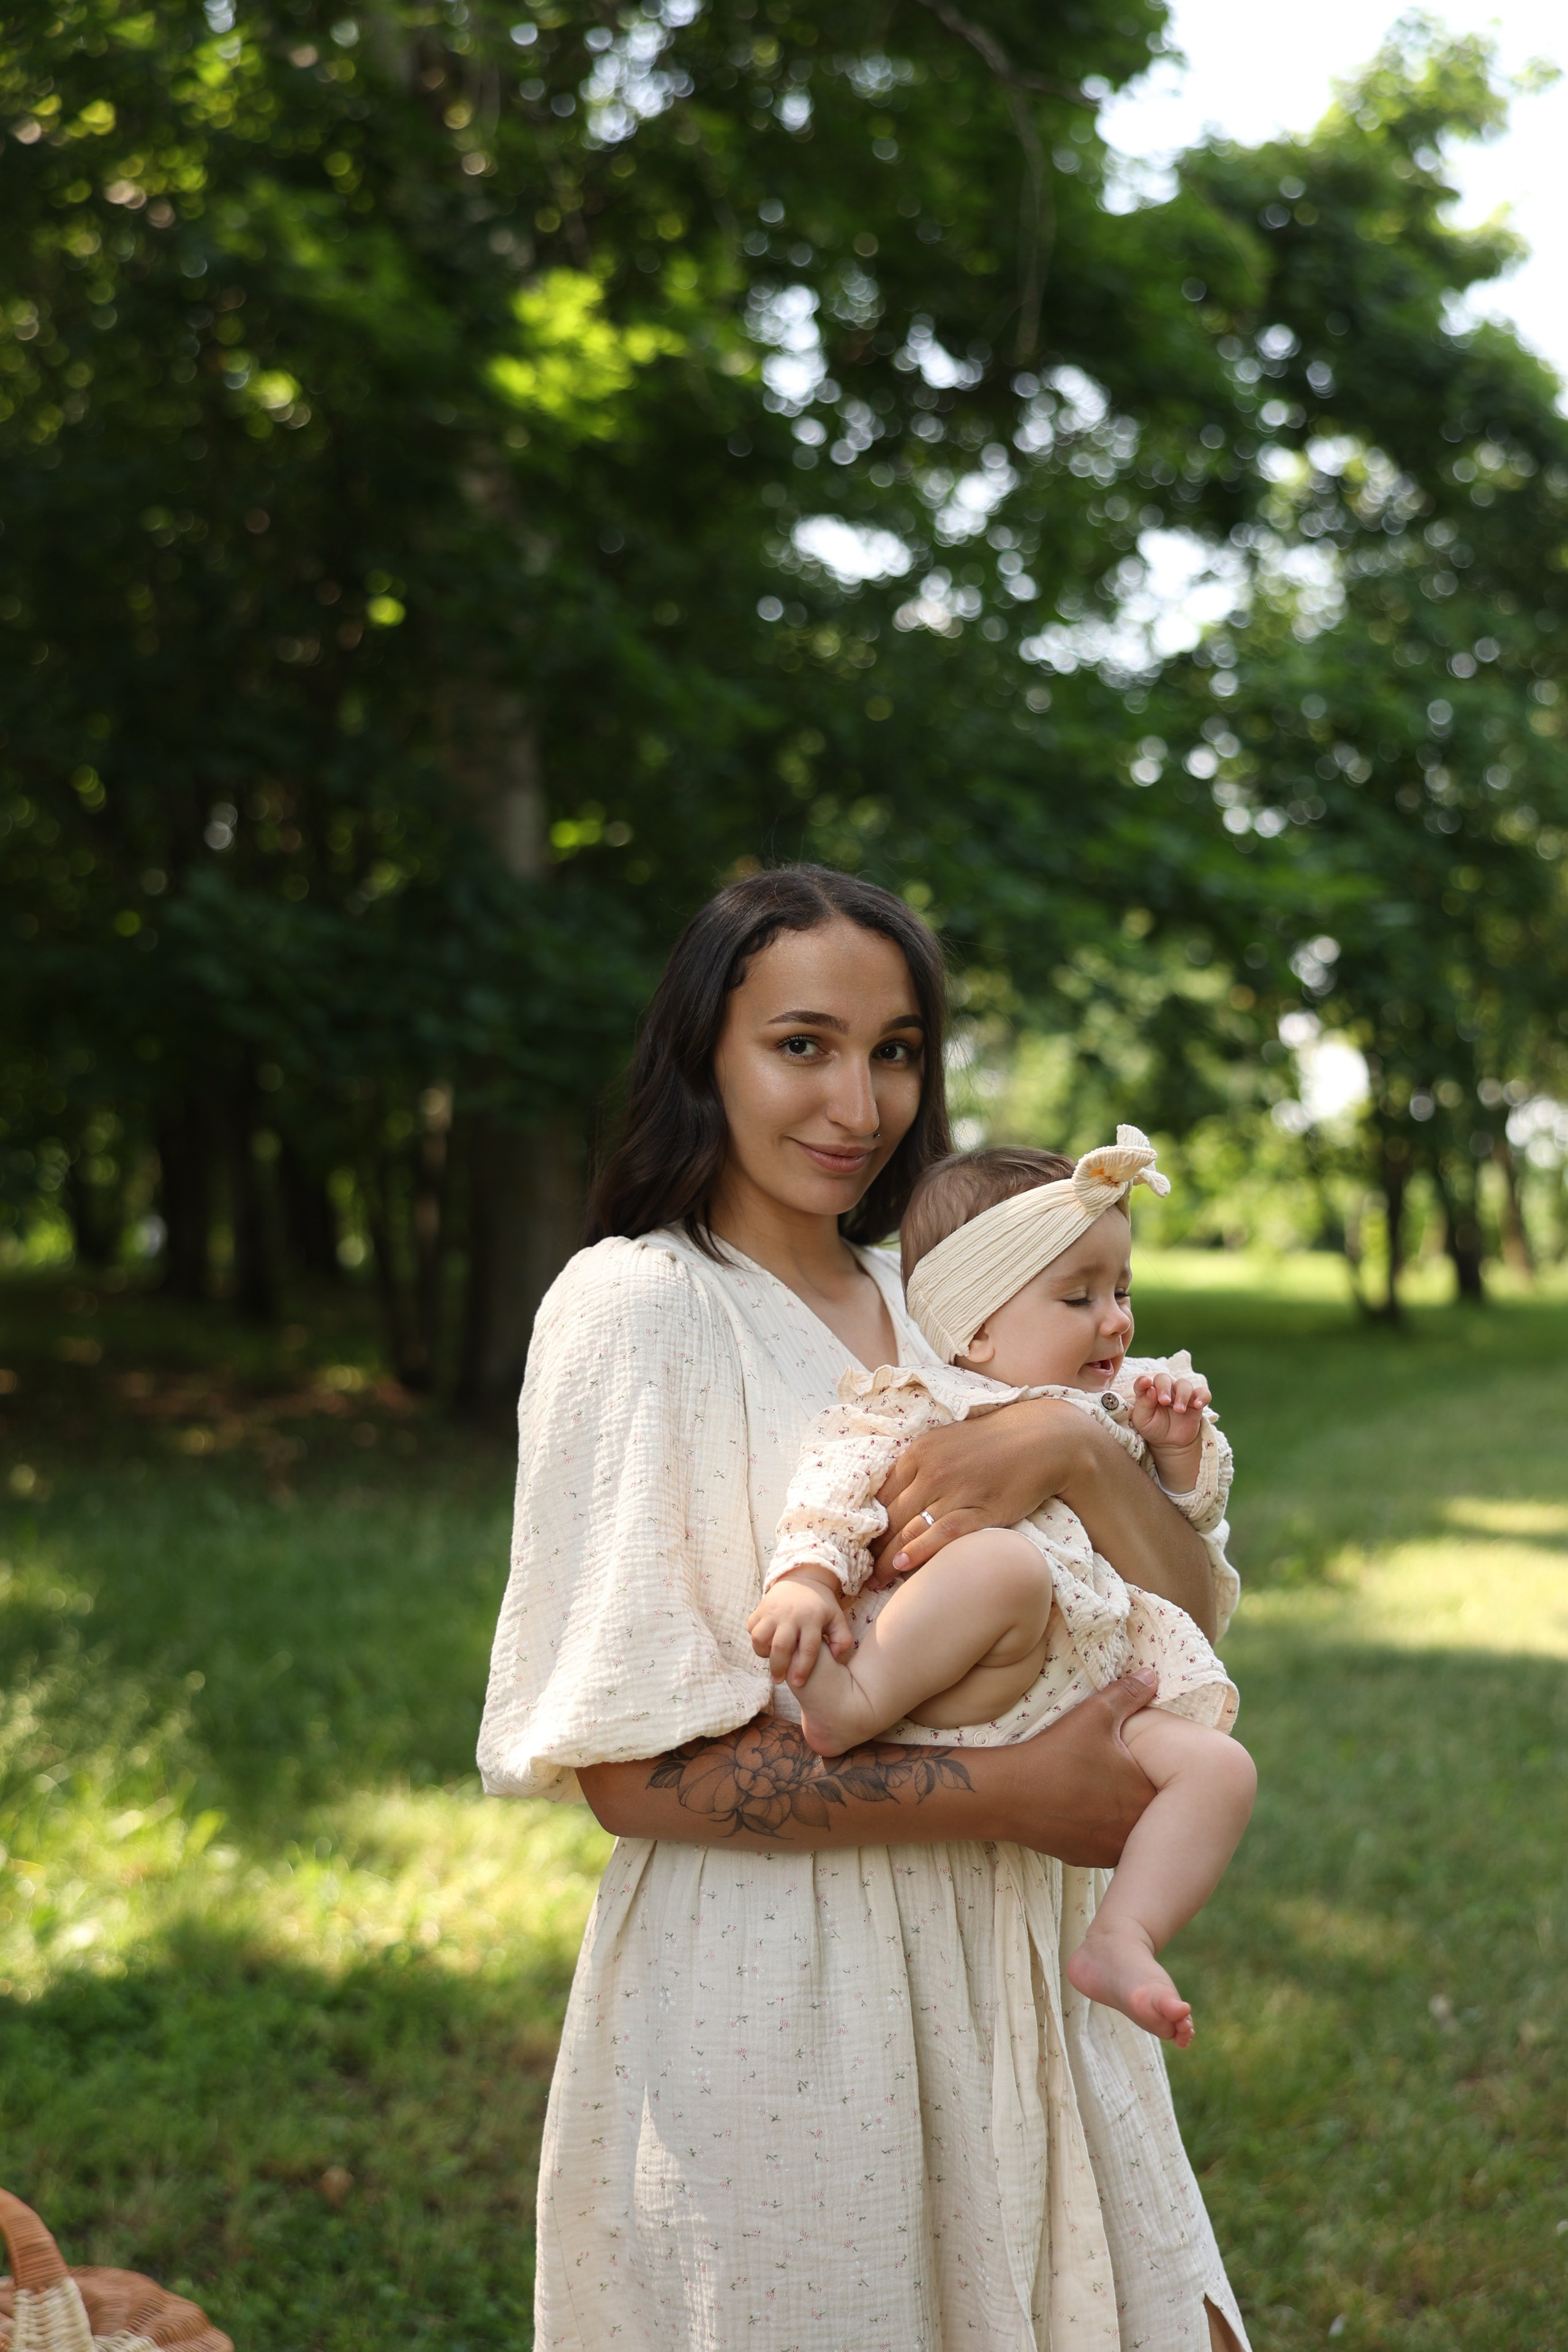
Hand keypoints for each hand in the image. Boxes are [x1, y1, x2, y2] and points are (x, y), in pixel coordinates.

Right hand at [747, 1570, 852, 1691]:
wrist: (803, 1577)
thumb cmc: (820, 1605)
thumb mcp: (837, 1618)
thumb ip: (842, 1639)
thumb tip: (835, 1656)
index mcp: (812, 1619)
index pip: (808, 1648)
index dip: (802, 1668)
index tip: (798, 1683)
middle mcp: (791, 1615)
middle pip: (780, 1646)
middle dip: (778, 1667)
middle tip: (778, 1680)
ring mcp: (773, 1610)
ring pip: (760, 1637)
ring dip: (763, 1652)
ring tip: (771, 1659)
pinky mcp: (761, 1607)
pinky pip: (751, 1627)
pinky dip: (756, 1639)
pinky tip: (765, 1644)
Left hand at [872, 1396, 1092, 1578]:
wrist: (1042, 1439)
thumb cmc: (992, 1442)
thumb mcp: (946, 1442)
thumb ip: (919, 1466)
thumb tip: (893, 1495)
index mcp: (919, 1453)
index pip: (881, 1495)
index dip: (867, 1524)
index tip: (858, 1545)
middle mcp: (932, 1471)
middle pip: (890, 1516)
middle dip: (873, 1546)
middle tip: (860, 1570)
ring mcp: (956, 1491)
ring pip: (910, 1529)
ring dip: (889, 1558)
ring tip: (875, 1580)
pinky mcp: (981, 1510)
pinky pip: (942, 1534)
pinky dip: (920, 1551)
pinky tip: (904, 1567)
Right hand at [991, 1669, 1162, 1862]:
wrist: (1009, 1795)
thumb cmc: (1055, 1754)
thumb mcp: (1094, 1714)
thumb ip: (1128, 1694)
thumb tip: (1153, 1676)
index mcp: (1143, 1796)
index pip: (1170, 1789)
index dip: (1158, 1771)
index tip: (1143, 1759)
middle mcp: (1133, 1830)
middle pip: (1149, 1810)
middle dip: (1140, 1792)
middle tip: (1122, 1772)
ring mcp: (1109, 1850)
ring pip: (1128, 1829)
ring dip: (1121, 1814)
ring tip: (1102, 1790)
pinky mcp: (1086, 1859)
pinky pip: (1105, 1844)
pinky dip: (1099, 1829)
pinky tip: (1083, 1809)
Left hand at [1128, 1371, 1209, 1487]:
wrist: (1169, 1445)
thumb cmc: (1152, 1429)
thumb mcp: (1143, 1419)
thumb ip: (1143, 1403)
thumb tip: (1146, 1385)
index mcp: (1149, 1391)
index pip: (1147, 1380)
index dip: (1146, 1381)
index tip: (1145, 1387)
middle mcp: (1166, 1389)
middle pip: (1166, 1378)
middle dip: (1165, 1387)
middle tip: (1163, 1400)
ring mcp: (1182, 1396)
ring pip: (1185, 1384)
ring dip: (1182, 1394)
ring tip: (1179, 1408)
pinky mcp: (1196, 1404)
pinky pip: (1203, 1394)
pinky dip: (1202, 1396)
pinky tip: (1198, 1405)